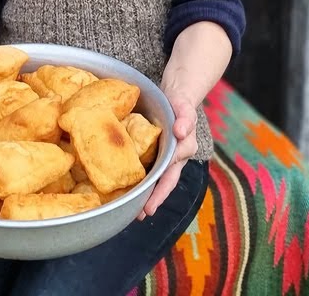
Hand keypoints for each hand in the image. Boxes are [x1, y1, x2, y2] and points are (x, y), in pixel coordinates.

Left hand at [137, 91, 197, 219]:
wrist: (177, 93)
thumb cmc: (181, 101)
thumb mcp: (184, 106)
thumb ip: (185, 117)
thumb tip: (180, 132)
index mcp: (182, 152)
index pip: (169, 177)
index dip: (158, 193)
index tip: (148, 208)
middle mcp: (174, 158)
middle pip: (162, 183)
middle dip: (151, 200)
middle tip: (137, 216)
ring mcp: (164, 155)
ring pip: (154, 177)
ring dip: (143, 192)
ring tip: (128, 207)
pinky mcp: (153, 149)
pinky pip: (146, 165)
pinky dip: (137, 175)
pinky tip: (123, 183)